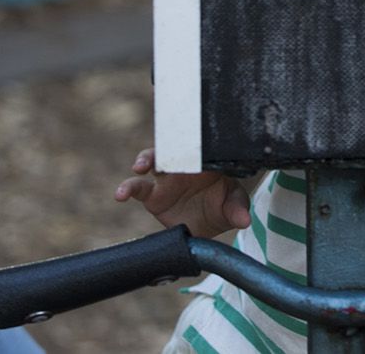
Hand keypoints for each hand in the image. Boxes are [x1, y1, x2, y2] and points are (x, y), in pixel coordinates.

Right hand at [114, 147, 252, 238]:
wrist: (211, 222)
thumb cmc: (224, 203)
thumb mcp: (234, 204)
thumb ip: (237, 209)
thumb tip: (244, 221)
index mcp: (204, 160)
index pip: (196, 145)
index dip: (190, 142)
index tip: (187, 145)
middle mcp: (182, 164)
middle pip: (170, 146)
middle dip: (165, 144)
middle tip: (164, 148)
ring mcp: (166, 178)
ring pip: (150, 161)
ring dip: (143, 160)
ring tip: (139, 167)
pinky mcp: (152, 195)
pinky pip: (136, 188)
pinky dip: (127, 189)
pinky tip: (120, 194)